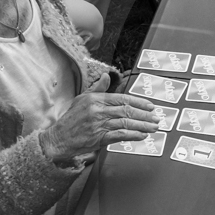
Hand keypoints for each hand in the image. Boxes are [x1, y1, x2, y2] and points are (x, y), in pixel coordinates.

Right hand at [40, 91, 160, 162]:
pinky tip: (142, 136)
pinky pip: (120, 135)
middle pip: (126, 110)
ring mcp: (99, 124)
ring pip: (126, 123)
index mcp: (95, 99)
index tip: (150, 106)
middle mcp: (98, 110)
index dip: (138, 102)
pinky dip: (133, 135)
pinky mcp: (99, 138)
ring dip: (142, 125)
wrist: (59, 138)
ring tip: (153, 127)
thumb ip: (97, 89)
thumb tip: (106, 76)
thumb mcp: (82, 99)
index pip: (122, 98)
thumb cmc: (71, 120)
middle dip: (144, 114)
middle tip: (156, 118)